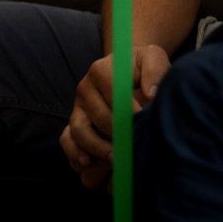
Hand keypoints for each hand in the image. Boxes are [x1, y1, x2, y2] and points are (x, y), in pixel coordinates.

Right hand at [59, 43, 170, 189]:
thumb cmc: (141, 67)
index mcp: (100, 70)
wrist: (127, 70)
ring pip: (79, 132)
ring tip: (116, 160)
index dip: (130, 111)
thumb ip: (155, 70)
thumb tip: (151, 95)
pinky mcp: (74, 124)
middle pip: (97, 117)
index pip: (113, 94)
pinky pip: (67, 141)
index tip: (145, 123)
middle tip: (134, 147)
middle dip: (117, 134)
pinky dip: (75, 154)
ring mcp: (77, 108)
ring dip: (96, 148)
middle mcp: (84, 89)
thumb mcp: (152, 58)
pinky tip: (89, 163)